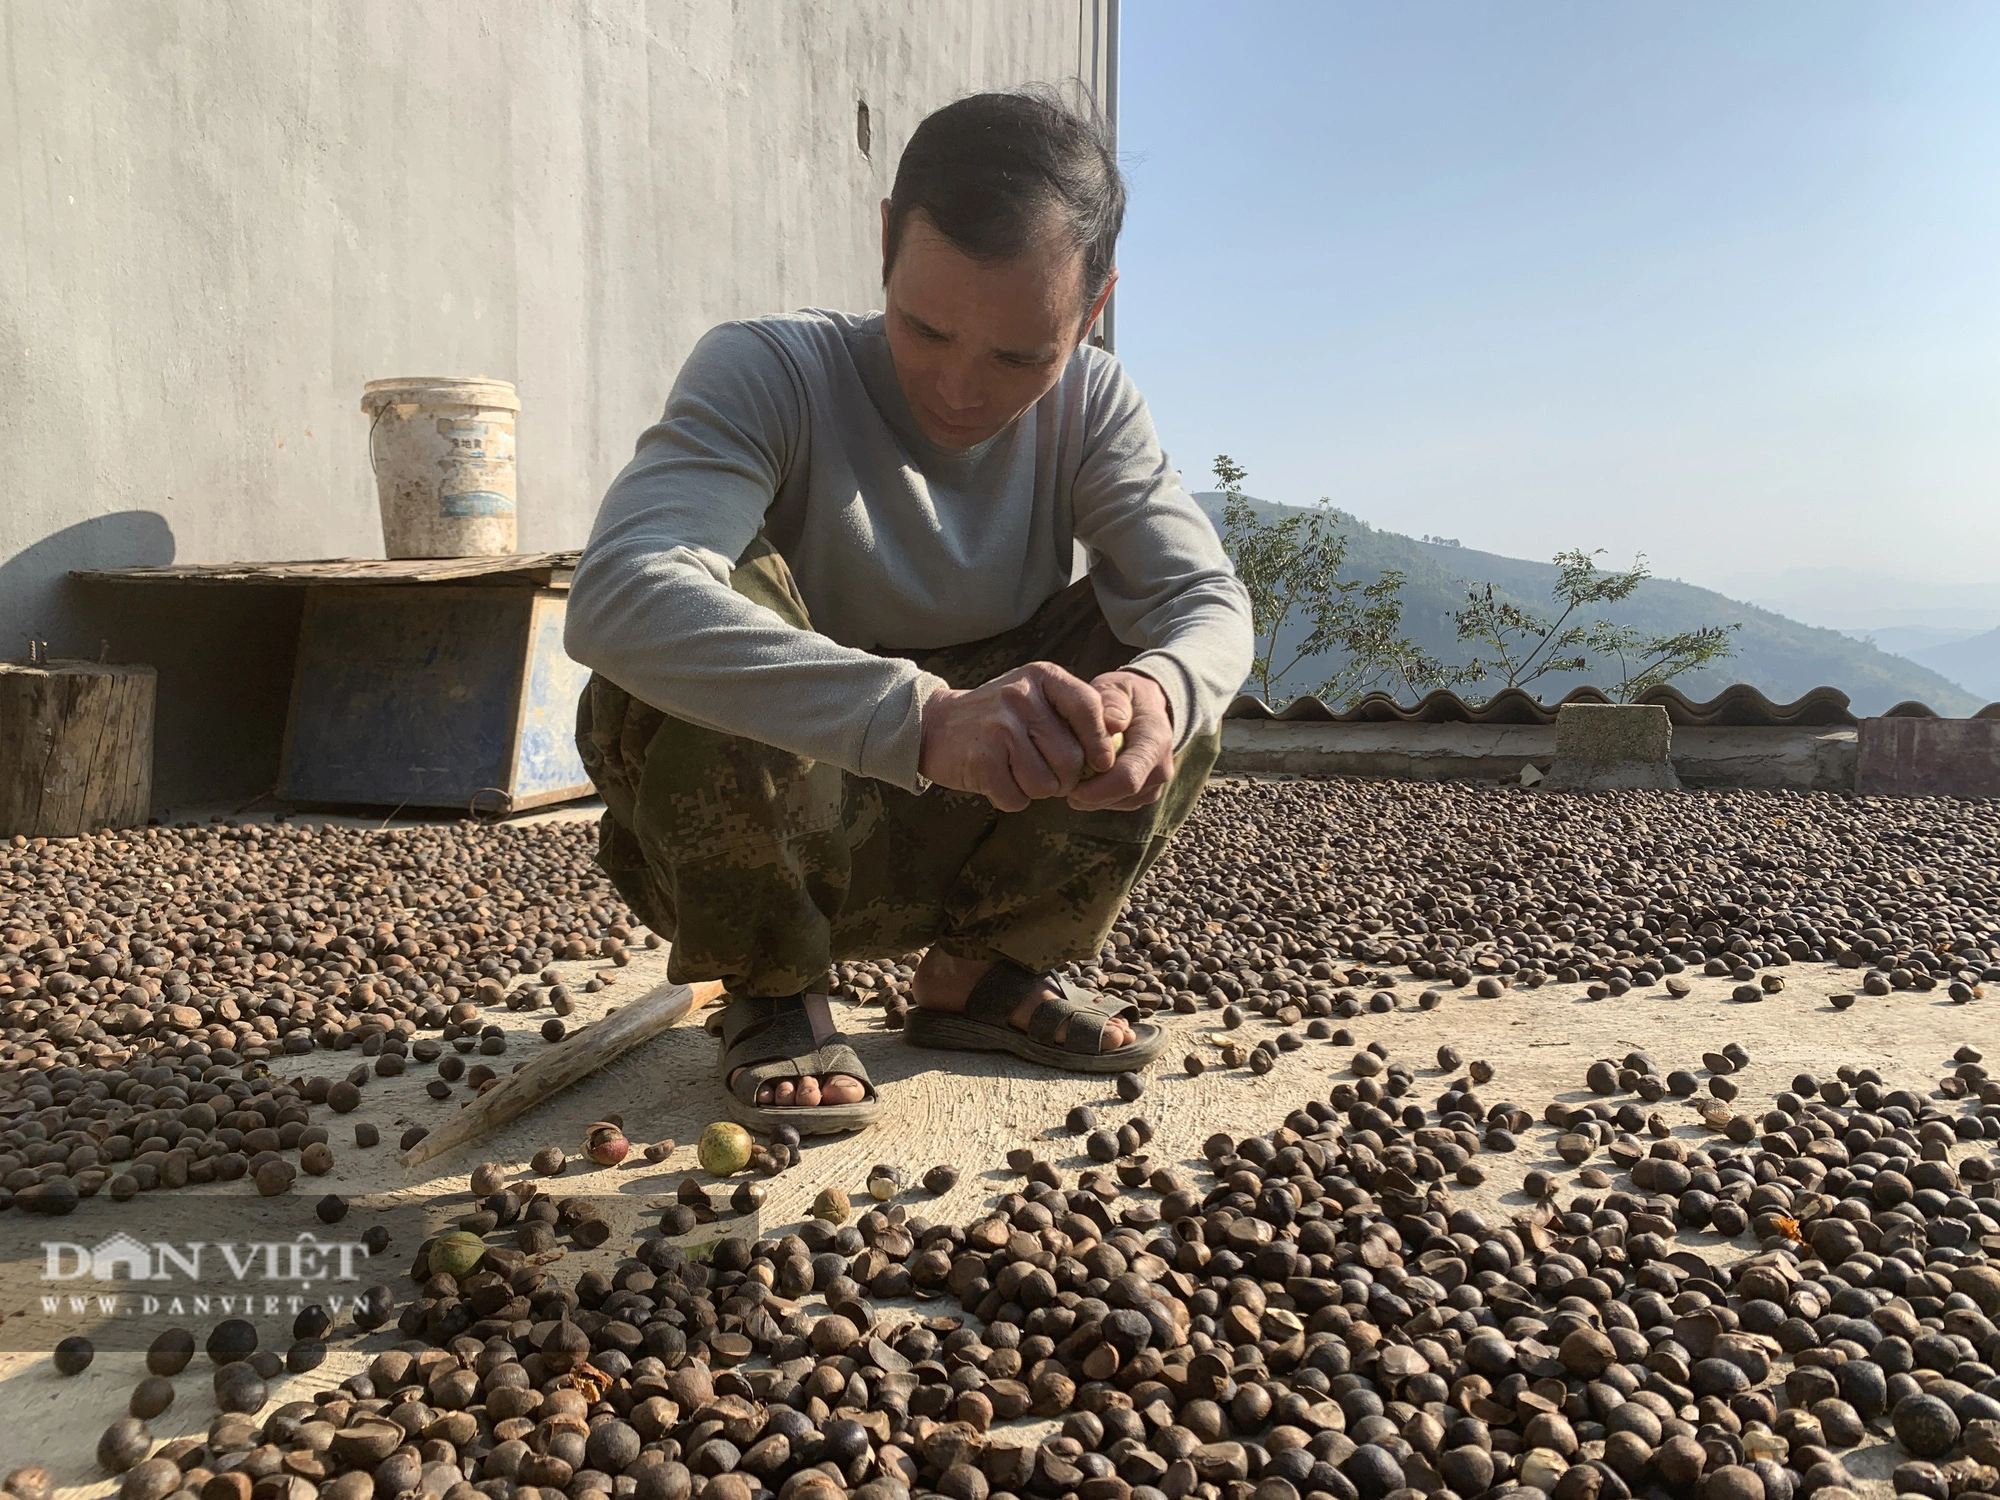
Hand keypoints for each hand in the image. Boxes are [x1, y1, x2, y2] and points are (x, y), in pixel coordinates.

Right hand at [919, 662, 1116, 811]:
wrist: (935, 725)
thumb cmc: (999, 717)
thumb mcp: (1035, 697)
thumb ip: (1074, 712)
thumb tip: (1117, 740)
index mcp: (1042, 677)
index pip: (1090, 709)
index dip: (1101, 743)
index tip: (1100, 763)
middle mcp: (1021, 696)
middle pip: (1071, 759)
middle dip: (1066, 779)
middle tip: (1049, 775)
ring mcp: (999, 728)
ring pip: (1047, 784)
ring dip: (1038, 791)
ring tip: (1019, 774)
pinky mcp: (981, 760)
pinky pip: (1017, 798)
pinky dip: (1012, 799)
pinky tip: (998, 780)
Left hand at [1067, 670, 1174, 810]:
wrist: (1147, 707)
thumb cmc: (1124, 696)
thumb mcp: (1116, 686)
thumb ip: (1111, 700)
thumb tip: (1113, 723)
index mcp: (1155, 741)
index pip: (1127, 778)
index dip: (1095, 789)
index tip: (1068, 783)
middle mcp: (1161, 768)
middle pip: (1121, 796)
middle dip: (1088, 795)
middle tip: (1062, 780)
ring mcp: (1155, 784)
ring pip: (1117, 803)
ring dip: (1091, 796)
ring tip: (1073, 774)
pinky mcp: (1146, 793)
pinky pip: (1118, 803)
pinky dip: (1098, 796)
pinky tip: (1086, 778)